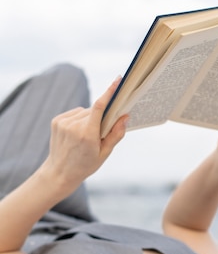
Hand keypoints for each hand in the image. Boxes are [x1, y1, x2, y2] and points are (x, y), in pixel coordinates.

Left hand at [42, 79, 126, 193]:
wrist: (59, 173)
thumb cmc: (85, 165)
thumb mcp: (105, 153)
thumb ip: (116, 134)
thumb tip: (125, 116)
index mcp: (88, 135)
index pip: (100, 106)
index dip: (109, 92)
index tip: (118, 81)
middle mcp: (74, 126)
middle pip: (94, 110)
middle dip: (102, 116)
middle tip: (101, 131)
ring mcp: (63, 122)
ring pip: (85, 111)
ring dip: (90, 118)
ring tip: (86, 136)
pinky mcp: (56, 120)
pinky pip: (75, 113)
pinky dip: (80, 119)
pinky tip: (77, 133)